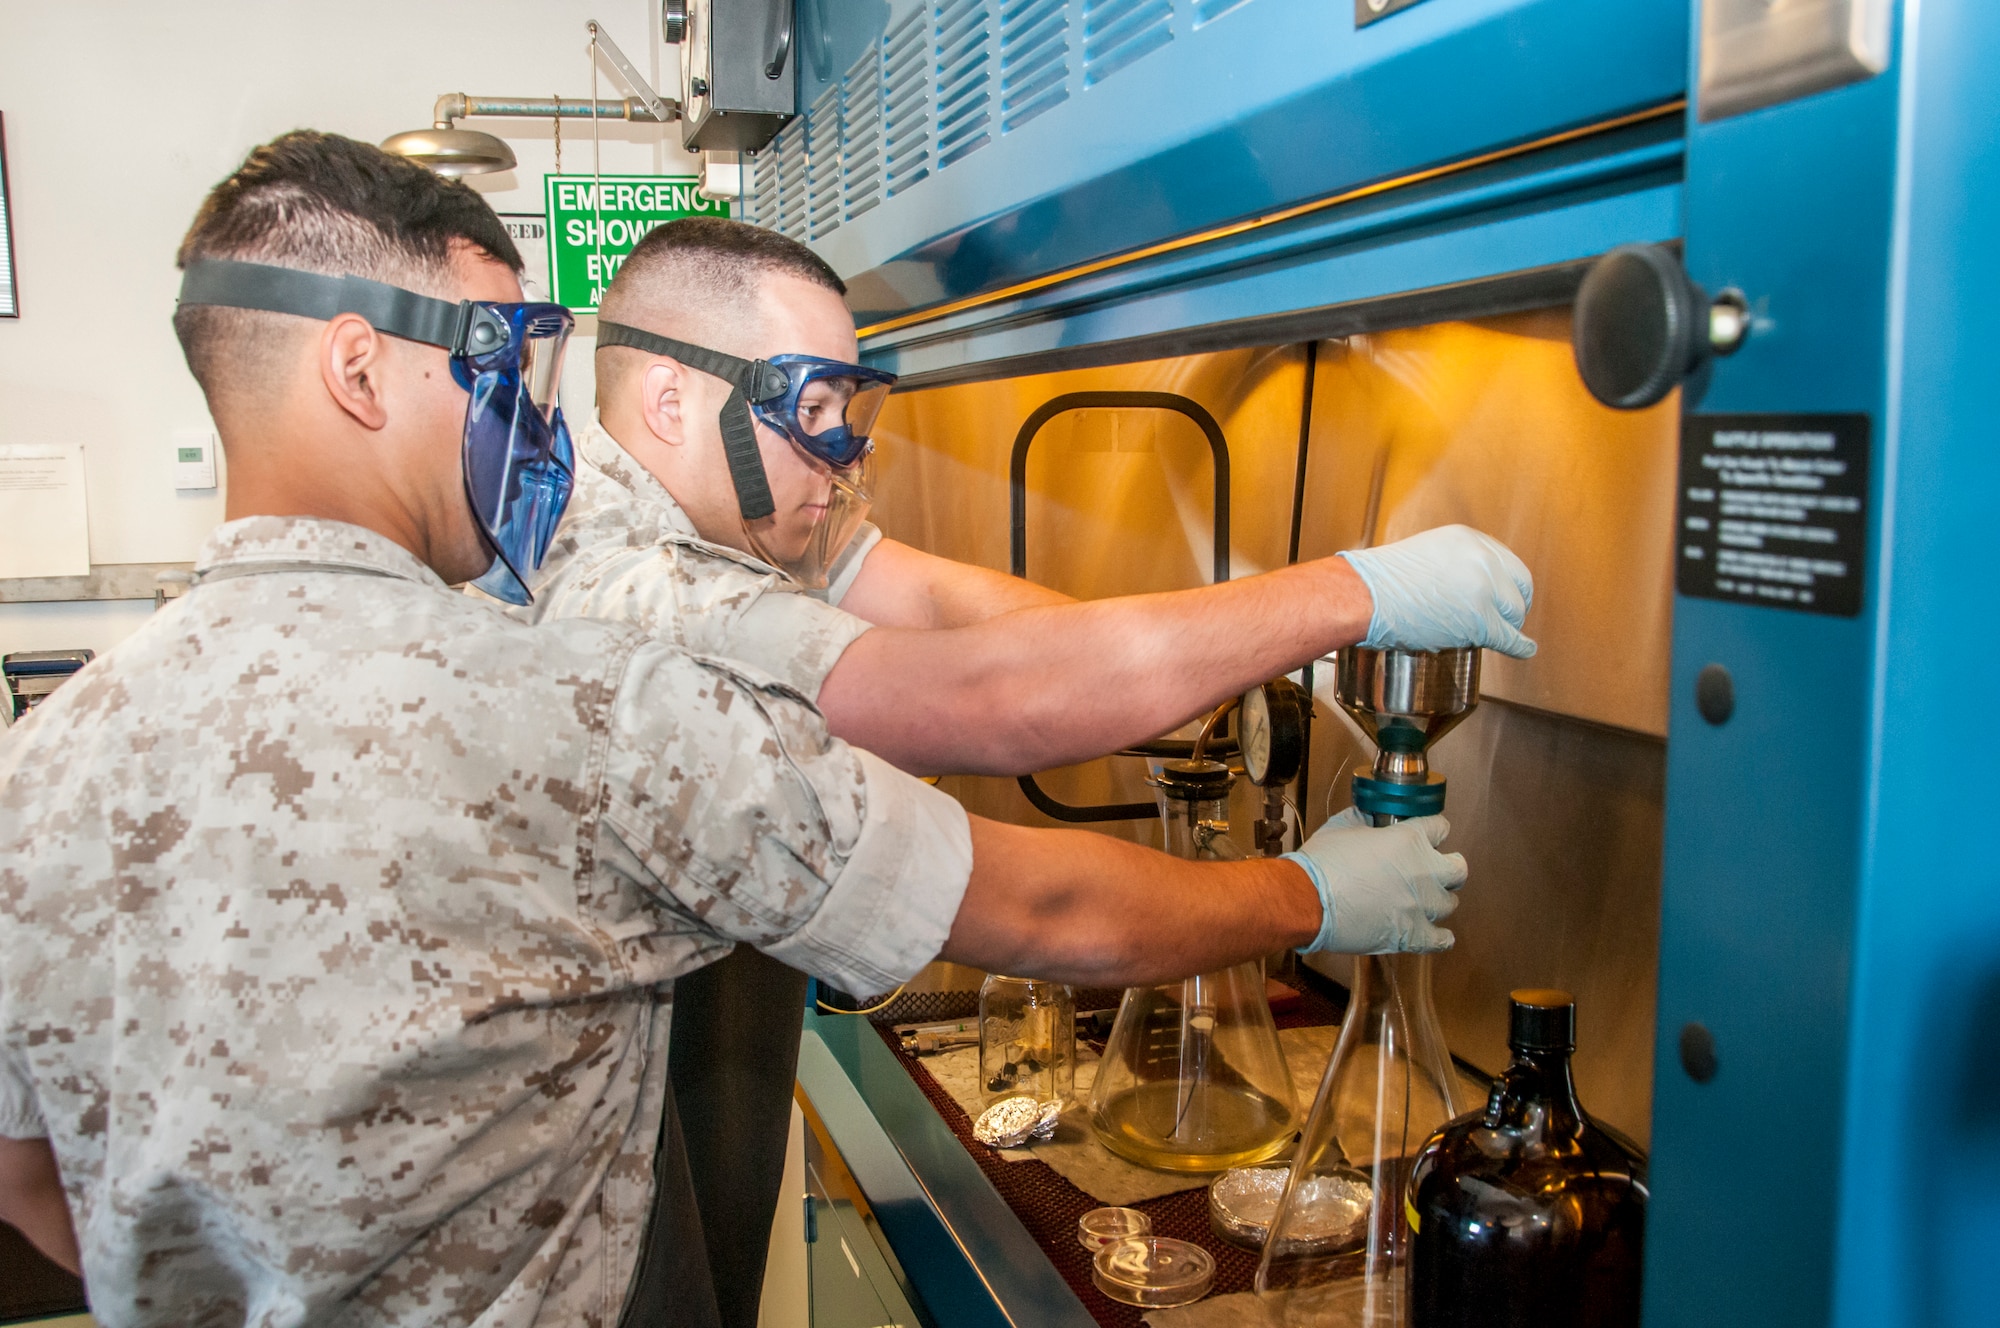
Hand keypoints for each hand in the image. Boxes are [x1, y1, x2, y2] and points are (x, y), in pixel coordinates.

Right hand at [1284, 809, 1466, 953]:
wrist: (1307, 900)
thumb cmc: (1321, 864)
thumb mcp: (1342, 826)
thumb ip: (1365, 818)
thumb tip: (1370, 816)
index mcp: (1410, 839)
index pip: (1440, 828)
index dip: (1432, 831)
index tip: (1427, 836)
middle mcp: (1424, 871)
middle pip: (1458, 868)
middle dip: (1448, 867)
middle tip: (1432, 870)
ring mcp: (1421, 905)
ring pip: (1449, 903)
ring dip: (1437, 900)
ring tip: (1422, 901)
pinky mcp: (1413, 935)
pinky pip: (1441, 939)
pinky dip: (1440, 937)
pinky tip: (1436, 934)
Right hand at [1338, 525, 1536, 658]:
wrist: (1364, 596)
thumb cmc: (1379, 581)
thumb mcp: (1424, 554)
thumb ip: (1452, 565)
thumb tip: (1463, 588)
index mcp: (1468, 540)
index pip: (1506, 562)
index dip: (1508, 584)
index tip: (1506, 595)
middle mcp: (1482, 559)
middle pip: (1518, 586)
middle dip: (1513, 604)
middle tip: (1507, 617)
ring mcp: (1484, 589)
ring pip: (1514, 613)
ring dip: (1508, 625)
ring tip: (1500, 634)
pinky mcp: (1481, 620)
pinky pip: (1510, 637)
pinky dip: (1519, 646)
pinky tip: (1524, 650)